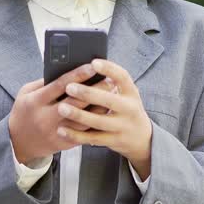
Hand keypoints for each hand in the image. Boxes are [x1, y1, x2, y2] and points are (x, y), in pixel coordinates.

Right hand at [8, 65, 117, 163]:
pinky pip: (85, 133)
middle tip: (110, 79)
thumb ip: (44, 82)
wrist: (18, 143)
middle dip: (95, 90)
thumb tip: (68, 70)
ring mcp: (56, 132)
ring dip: (100, 106)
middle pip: (76, 102)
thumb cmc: (25, 111)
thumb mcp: (26, 93)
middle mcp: (46, 118)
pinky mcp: (65, 144)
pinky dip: (97, 121)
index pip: (60, 85)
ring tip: (113, 95)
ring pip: (84, 120)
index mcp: (36, 102)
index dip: (78, 75)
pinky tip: (106, 111)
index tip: (93, 66)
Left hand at [55, 59, 153, 177]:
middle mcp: (130, 109)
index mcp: (131, 93)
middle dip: (88, 94)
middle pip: (109, 100)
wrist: (141, 137)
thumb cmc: (126, 109)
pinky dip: (76, 135)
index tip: (93, 63)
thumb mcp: (126, 95)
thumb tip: (84, 69)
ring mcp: (123, 126)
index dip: (109, 69)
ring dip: (78, 115)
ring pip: (98, 121)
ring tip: (61, 108)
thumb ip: (110, 85)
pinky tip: (62, 129)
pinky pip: (92, 138)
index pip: (123, 77)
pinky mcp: (114, 141)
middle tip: (69, 87)